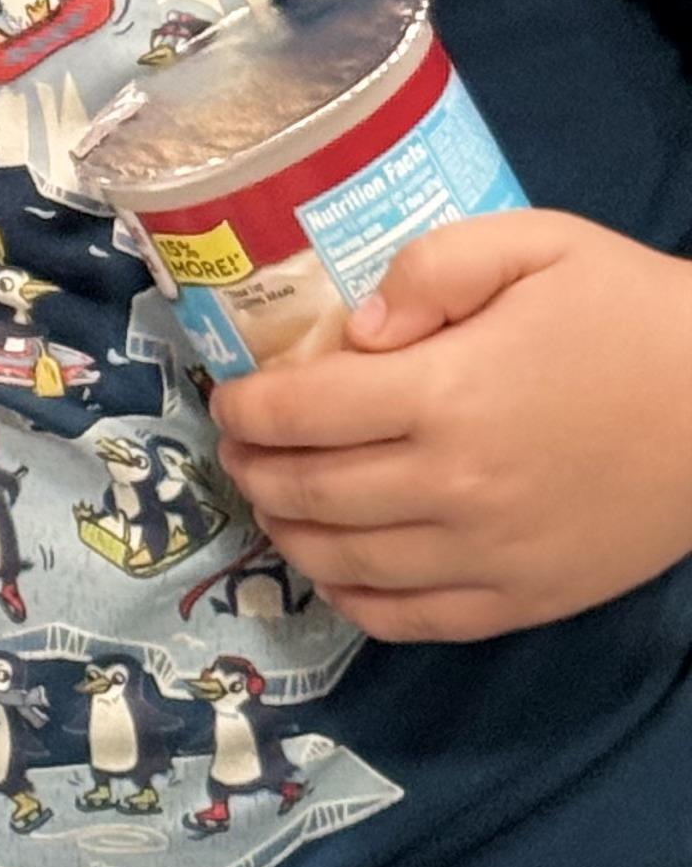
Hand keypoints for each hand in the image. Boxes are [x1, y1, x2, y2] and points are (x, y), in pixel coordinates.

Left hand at [210, 211, 691, 640]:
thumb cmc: (635, 315)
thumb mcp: (538, 246)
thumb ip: (430, 270)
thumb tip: (353, 333)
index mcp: (447, 394)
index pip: (300, 412)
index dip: (245, 405)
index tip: (229, 396)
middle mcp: (453, 486)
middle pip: (307, 491)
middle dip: (252, 466)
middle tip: (239, 445)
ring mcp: (487, 556)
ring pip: (341, 562)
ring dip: (286, 532)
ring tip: (271, 499)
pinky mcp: (522, 601)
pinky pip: (406, 620)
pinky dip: (350, 599)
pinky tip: (333, 568)